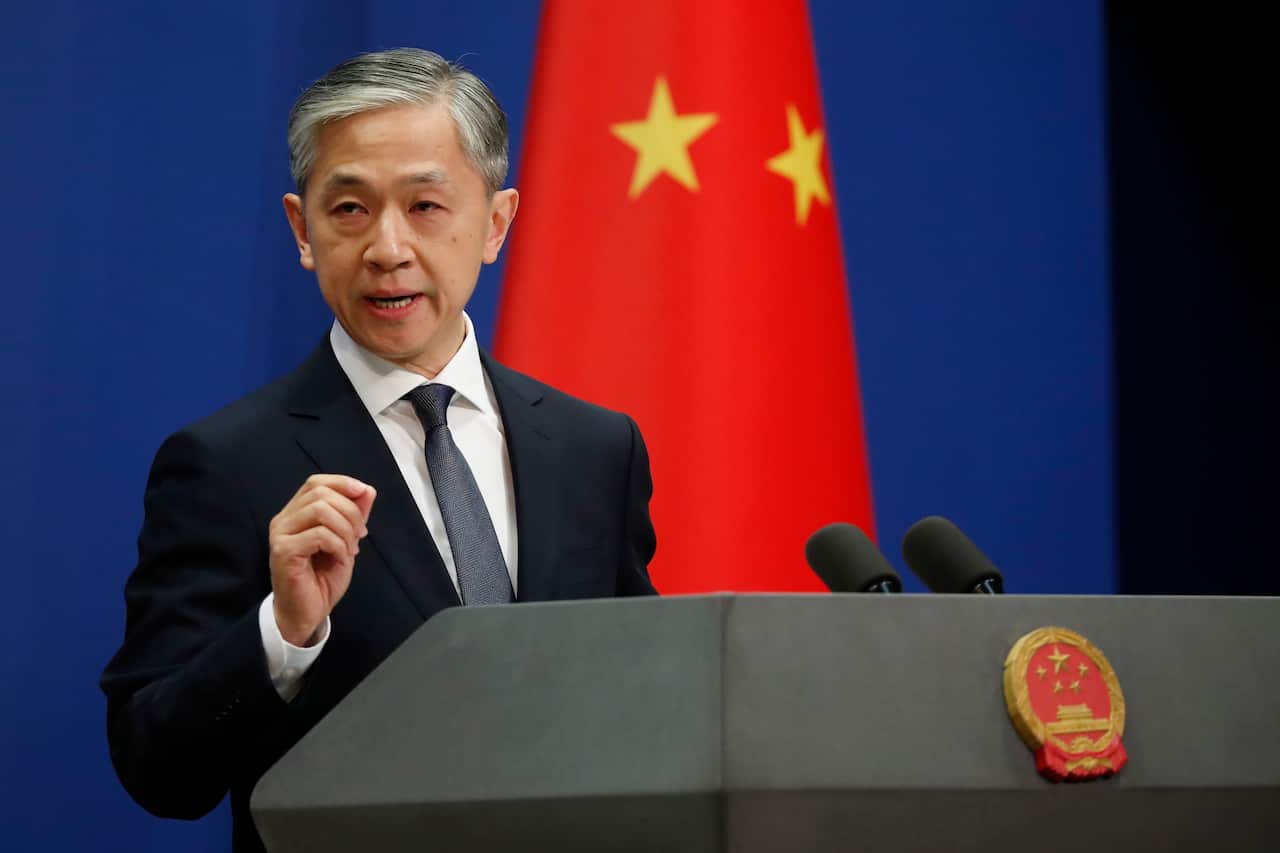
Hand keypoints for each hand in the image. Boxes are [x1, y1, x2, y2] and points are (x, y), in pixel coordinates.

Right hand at [268, 474, 375, 645]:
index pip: (316, 483)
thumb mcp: (346, 541)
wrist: (306, 613)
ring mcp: (280, 535)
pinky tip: (340, 557)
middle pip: (321, 494)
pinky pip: (319, 534)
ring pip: (320, 510)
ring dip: (345, 528)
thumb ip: (354, 515)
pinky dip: (338, 544)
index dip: (342, 482)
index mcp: (295, 514)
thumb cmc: (322, 579)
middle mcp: (283, 520)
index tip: (363, 493)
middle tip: (360, 534)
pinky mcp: (283, 551)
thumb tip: (367, 490)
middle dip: (350, 511)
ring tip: (351, 548)